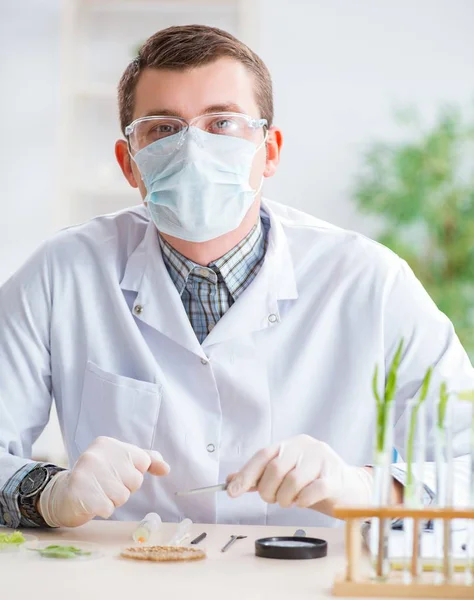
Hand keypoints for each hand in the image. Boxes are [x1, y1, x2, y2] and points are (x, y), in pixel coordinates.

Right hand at [38, 436, 169, 526]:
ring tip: (98, 494)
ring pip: (122, 496)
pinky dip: (103, 510)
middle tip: (105, 486)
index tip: (116, 474)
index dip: (133, 474)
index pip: (142, 461)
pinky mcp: (80, 493)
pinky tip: (91, 503)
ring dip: (113, 501)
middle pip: (134, 480)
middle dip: (123, 489)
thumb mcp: (121, 463)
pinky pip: (108, 509)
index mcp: (108, 444)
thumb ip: (146, 460)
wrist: (63, 497)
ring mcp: (86, 473)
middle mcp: (96, 454)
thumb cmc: (99, 479)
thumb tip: (166, 468)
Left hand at [226, 435, 372, 516]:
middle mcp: (306, 446)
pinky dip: (303, 501)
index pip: (263, 455)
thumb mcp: (285, 476)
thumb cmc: (313, 481)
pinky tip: (304, 502)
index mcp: (291, 443)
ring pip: (292, 481)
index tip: (232, 492)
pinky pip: (312, 491)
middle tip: (274, 499)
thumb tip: (230, 481)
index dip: (246, 474)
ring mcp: (322, 459)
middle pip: (275, 468)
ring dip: (286, 499)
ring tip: (291, 501)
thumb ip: (259, 477)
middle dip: (269, 491)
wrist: (348, 489)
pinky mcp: (335, 476)